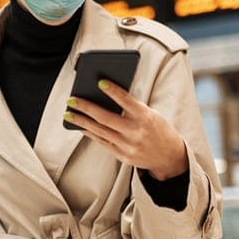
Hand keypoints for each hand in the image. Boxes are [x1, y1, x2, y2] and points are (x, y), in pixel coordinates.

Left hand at [64, 79, 187, 180]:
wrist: (169, 157)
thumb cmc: (157, 129)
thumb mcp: (151, 114)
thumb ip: (132, 107)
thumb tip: (105, 97)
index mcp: (146, 117)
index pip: (127, 101)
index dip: (113, 91)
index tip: (100, 82)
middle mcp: (136, 132)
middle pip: (105, 118)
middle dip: (86, 107)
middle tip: (71, 99)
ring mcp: (128, 146)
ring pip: (99, 131)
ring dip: (81, 121)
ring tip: (68, 113)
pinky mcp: (122, 155)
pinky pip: (102, 142)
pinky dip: (90, 133)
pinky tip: (80, 126)